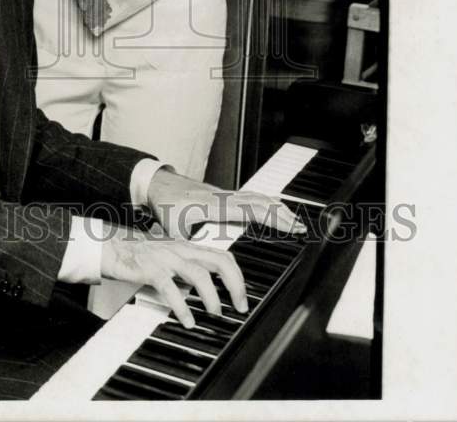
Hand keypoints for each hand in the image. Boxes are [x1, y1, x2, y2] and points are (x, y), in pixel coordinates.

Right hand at [100, 232, 247, 328]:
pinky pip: (171, 288)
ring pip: (199, 274)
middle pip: (219, 261)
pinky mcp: (151, 269)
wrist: (112, 249)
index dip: (238, 276)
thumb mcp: (170, 258)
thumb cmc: (141, 257)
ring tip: (215, 313)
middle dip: (235, 285)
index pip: (222, 256)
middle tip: (239, 307)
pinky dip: (182, 306)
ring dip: (212, 297)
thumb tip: (209, 290)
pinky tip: (187, 320)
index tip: (243, 297)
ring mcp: (166, 258)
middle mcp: (181, 250)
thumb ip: (188, 268)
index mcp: (188, 248)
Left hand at [146, 168, 306, 239]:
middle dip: (282, 214)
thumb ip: (188, 252)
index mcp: (215, 206)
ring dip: (275, 206)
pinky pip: (249, 196)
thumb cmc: (164, 206)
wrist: (156, 184)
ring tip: (293, 219)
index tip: (290, 226)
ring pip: (256, 196)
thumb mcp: (173, 233)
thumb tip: (198, 272)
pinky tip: (271, 209)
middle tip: (300, 228)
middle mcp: (223, 196)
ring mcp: (223, 193)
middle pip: (260, 201)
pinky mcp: (222, 194)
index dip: (272, 218)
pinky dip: (265, 202)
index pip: (251, 210)